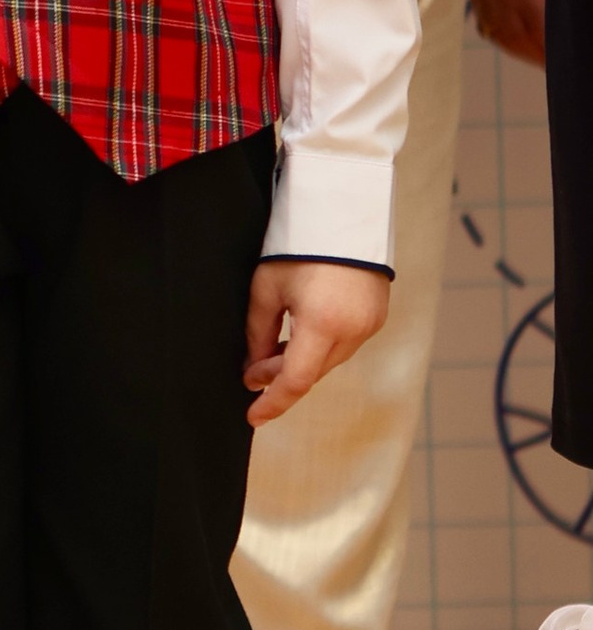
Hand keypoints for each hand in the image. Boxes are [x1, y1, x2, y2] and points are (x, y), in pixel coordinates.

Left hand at [243, 260, 390, 426]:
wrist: (344, 212)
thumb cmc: (298, 245)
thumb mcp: (266, 288)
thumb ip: (258, 334)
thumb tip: (254, 368)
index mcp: (323, 324)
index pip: (295, 381)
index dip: (272, 403)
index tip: (253, 417)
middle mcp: (353, 330)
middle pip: (312, 372)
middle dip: (280, 377)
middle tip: (251, 373)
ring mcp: (370, 325)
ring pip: (329, 361)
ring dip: (300, 363)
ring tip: (271, 352)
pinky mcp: (377, 317)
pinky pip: (345, 345)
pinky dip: (321, 349)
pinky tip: (299, 337)